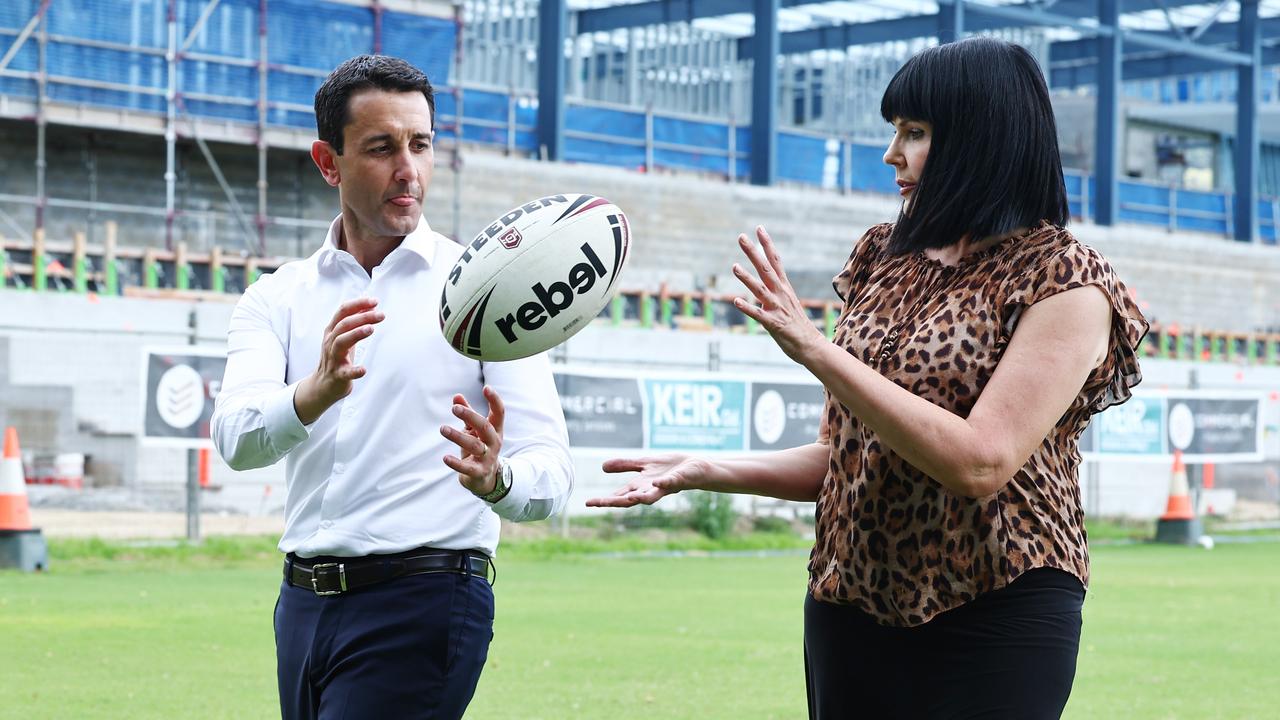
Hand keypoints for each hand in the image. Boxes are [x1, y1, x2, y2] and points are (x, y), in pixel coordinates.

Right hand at [294, 297, 383, 423]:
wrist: (324, 385)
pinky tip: (364, 369)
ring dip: (356, 334)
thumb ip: (355, 323)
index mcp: (332, 331)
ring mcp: (332, 358)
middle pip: (344, 324)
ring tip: (371, 329)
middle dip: (362, 317)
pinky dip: (354, 371)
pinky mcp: (338, 375)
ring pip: (341, 342)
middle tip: (380, 315)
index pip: (343, 311)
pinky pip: (345, 372)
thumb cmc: (337, 358)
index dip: (358, 304)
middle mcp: (330, 342)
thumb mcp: (344, 337)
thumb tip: (371, 306)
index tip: (375, 301)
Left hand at [440, 386, 504, 495]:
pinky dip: (456, 463)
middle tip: (454, 409)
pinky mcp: (478, 472)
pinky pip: (467, 467)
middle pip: (485, 427)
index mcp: (495, 430)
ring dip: (458, 436)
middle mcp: (494, 443)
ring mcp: (488, 458)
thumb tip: (456, 396)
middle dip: (470, 416)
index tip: (486, 388)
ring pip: (475, 445)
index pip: (499, 413)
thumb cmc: (479, 448)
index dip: (494, 400)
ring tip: (443, 429)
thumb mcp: (474, 430)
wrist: (485, 479)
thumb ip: (467, 413)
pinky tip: (445, 458)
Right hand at [585, 454, 708, 507]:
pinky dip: (663, 483)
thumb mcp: (644, 464)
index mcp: (641, 486)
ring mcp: (664, 487)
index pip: (618, 496)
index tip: (588, 503)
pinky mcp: (678, 480)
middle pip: (630, 499)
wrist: (696, 468)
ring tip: (628, 497)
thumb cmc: (671, 468)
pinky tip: (656, 482)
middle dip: (614, 501)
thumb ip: (625, 465)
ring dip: (640, 497)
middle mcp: (650, 490)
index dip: (603, 500)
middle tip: (598, 504)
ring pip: (650, 496)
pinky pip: (670, 483)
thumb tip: (602, 467)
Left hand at [732, 226, 826, 362]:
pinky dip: (747, 308)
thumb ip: (775, 291)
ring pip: (760, 290)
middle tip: (741, 237)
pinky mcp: (774, 324)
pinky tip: (735, 301)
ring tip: (734, 266)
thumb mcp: (787, 302)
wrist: (811, 346)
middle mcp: (781, 294)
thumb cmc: (797, 325)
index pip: (776, 261)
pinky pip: (758, 315)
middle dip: (753, 252)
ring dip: (747, 278)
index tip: (759, 229)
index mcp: (784, 288)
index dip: (767, 244)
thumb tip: (762, 282)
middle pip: (766, 269)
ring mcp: (777, 309)